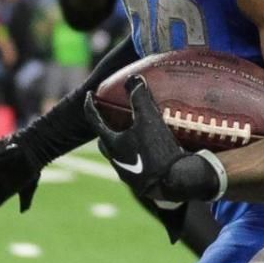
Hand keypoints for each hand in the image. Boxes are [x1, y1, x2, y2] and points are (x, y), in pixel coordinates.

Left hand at [85, 78, 208, 199]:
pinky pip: (136, 166)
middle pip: (105, 143)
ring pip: (120, 156)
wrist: (174, 183)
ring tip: (136, 135)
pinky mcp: (143, 184)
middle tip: (113, 120)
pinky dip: (139, 156)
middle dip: (107, 131)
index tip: (89, 96)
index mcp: (112, 145)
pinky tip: (152, 153)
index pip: (95, 121)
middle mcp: (116, 161)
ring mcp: (128, 175)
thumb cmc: (157, 151)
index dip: (91, 106)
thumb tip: (133, 78)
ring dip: (124, 145)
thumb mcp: (149, 120)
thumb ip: (140, 97)